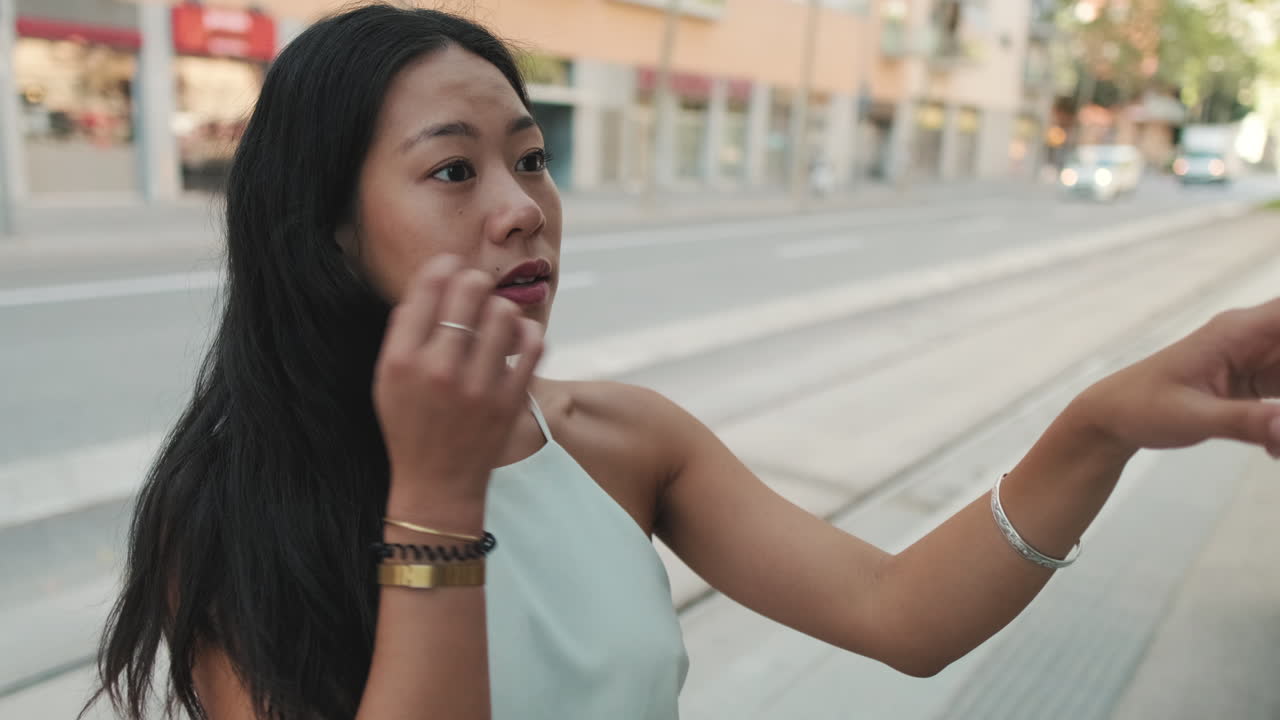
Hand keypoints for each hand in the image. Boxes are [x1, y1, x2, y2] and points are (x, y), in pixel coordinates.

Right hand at [373, 254, 544, 507]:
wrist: (437, 484)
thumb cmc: (410, 426)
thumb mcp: (387, 380)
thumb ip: (404, 332)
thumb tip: (433, 279)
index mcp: (401, 360)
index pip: (428, 288)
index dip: (443, 266)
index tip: (450, 266)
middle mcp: (438, 370)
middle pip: (469, 290)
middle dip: (474, 282)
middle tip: (475, 290)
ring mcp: (477, 386)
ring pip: (503, 312)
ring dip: (500, 308)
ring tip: (494, 319)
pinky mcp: (510, 400)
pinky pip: (532, 344)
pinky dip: (527, 332)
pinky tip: (516, 338)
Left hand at [1074, 297, 1279, 457]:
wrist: (1113, 417)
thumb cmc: (1142, 407)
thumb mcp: (1193, 418)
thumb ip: (1245, 422)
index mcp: (1238, 331)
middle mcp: (1253, 337)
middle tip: (1275, 417)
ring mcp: (1257, 358)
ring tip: (1273, 440)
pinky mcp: (1257, 381)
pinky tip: (1272, 449)